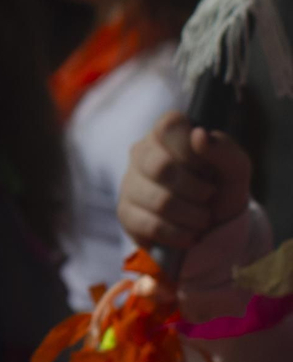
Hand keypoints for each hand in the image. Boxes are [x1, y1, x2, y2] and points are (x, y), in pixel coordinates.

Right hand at [117, 111, 251, 249]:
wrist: (215, 230)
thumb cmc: (221, 191)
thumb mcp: (236, 170)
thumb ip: (224, 149)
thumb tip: (198, 135)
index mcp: (167, 135)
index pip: (168, 126)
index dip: (191, 150)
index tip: (205, 167)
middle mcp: (142, 153)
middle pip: (161, 167)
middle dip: (197, 190)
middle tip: (208, 197)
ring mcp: (129, 182)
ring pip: (159, 201)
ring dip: (192, 217)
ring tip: (201, 219)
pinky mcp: (125, 212)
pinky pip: (152, 225)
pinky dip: (179, 235)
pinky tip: (186, 233)